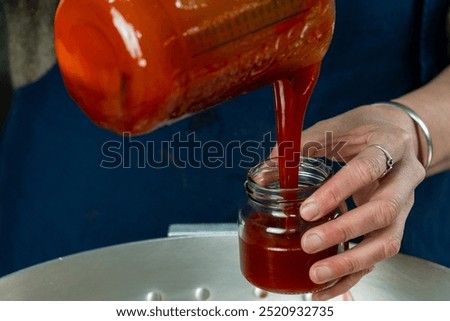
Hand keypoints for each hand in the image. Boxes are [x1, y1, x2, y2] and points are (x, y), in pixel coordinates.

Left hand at [277, 103, 425, 299]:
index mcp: (391, 145)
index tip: (307, 210)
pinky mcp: (395, 226)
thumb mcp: (338, 127)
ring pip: (387, 242)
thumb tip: (265, 168)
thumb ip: (302, 146)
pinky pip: (378, 257)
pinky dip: (352, 274)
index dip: (338, 190)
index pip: (368, 168)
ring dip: (351, 263)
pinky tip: (328, 286)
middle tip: (308, 243)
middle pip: (383, 211)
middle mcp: (404, 178)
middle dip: (343, 232)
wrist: (400, 136)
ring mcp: (404, 206)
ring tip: (316, 275)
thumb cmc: (365, 129)